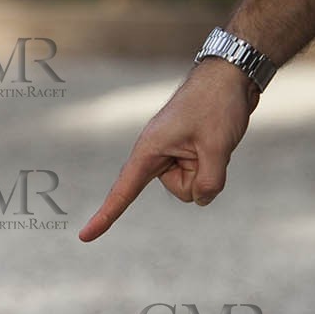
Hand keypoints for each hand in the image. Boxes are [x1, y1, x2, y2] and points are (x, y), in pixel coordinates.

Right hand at [79, 57, 259, 240]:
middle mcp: (156, 154)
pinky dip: (213, 163)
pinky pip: (201, 175)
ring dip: (210, 168)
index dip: (105, 216)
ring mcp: (173, 154)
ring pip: (194, 185)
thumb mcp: (217, 147)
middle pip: (181, 190)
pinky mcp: (186, 153)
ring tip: (214, 136)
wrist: (229, 76)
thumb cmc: (217, 105)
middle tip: (210, 140)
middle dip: (201, 176)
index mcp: (149, 150)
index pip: (123, 191)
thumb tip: (202, 198)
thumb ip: (209, 182)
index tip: (85, 237)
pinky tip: (216, 138)